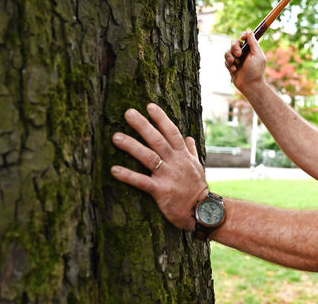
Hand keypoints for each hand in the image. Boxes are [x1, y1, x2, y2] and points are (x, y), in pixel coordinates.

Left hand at [110, 103, 207, 229]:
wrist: (203, 211)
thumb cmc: (198, 189)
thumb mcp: (197, 166)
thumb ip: (191, 151)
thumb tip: (188, 137)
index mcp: (183, 155)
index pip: (172, 132)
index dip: (161, 119)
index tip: (149, 106)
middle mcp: (175, 162)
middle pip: (157, 140)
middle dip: (143, 125)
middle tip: (128, 113)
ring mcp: (168, 176)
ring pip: (148, 157)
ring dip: (132, 146)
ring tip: (116, 137)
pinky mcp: (161, 191)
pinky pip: (142, 182)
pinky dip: (128, 175)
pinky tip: (114, 170)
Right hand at [224, 30, 266, 90]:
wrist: (250, 86)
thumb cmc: (256, 71)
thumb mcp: (257, 55)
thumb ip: (253, 43)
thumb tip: (249, 31)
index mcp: (251, 49)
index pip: (245, 38)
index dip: (243, 35)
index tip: (242, 37)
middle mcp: (243, 53)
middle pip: (234, 43)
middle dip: (234, 47)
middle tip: (238, 54)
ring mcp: (236, 60)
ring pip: (227, 52)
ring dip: (229, 56)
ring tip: (233, 63)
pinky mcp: (231, 66)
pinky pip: (226, 61)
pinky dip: (229, 65)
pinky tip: (235, 70)